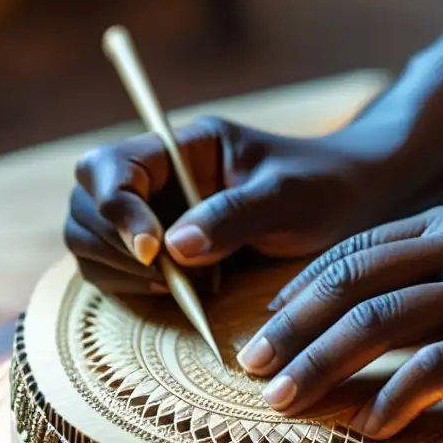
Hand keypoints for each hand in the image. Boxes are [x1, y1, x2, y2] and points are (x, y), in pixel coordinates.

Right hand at [64, 116, 418, 293]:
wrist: (355, 203)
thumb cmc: (327, 188)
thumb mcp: (288, 198)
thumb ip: (233, 215)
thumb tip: (171, 246)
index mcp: (185, 147)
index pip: (110, 166)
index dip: (115, 207)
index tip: (152, 249)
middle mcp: (161, 178)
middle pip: (86, 203)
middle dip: (110, 243)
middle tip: (164, 274)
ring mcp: (156, 214)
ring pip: (91, 239)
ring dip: (117, 269)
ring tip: (174, 286)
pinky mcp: (162, 251)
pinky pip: (115, 270)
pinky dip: (129, 287)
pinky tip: (174, 294)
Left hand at [236, 204, 442, 438]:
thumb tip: (383, 310)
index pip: (359, 250)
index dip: (305, 289)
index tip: (270, 323)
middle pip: (352, 282)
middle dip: (291, 327)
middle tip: (251, 364)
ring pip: (376, 324)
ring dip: (320, 365)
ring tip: (284, 399)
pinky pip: (430, 371)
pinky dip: (390, 401)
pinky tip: (369, 427)